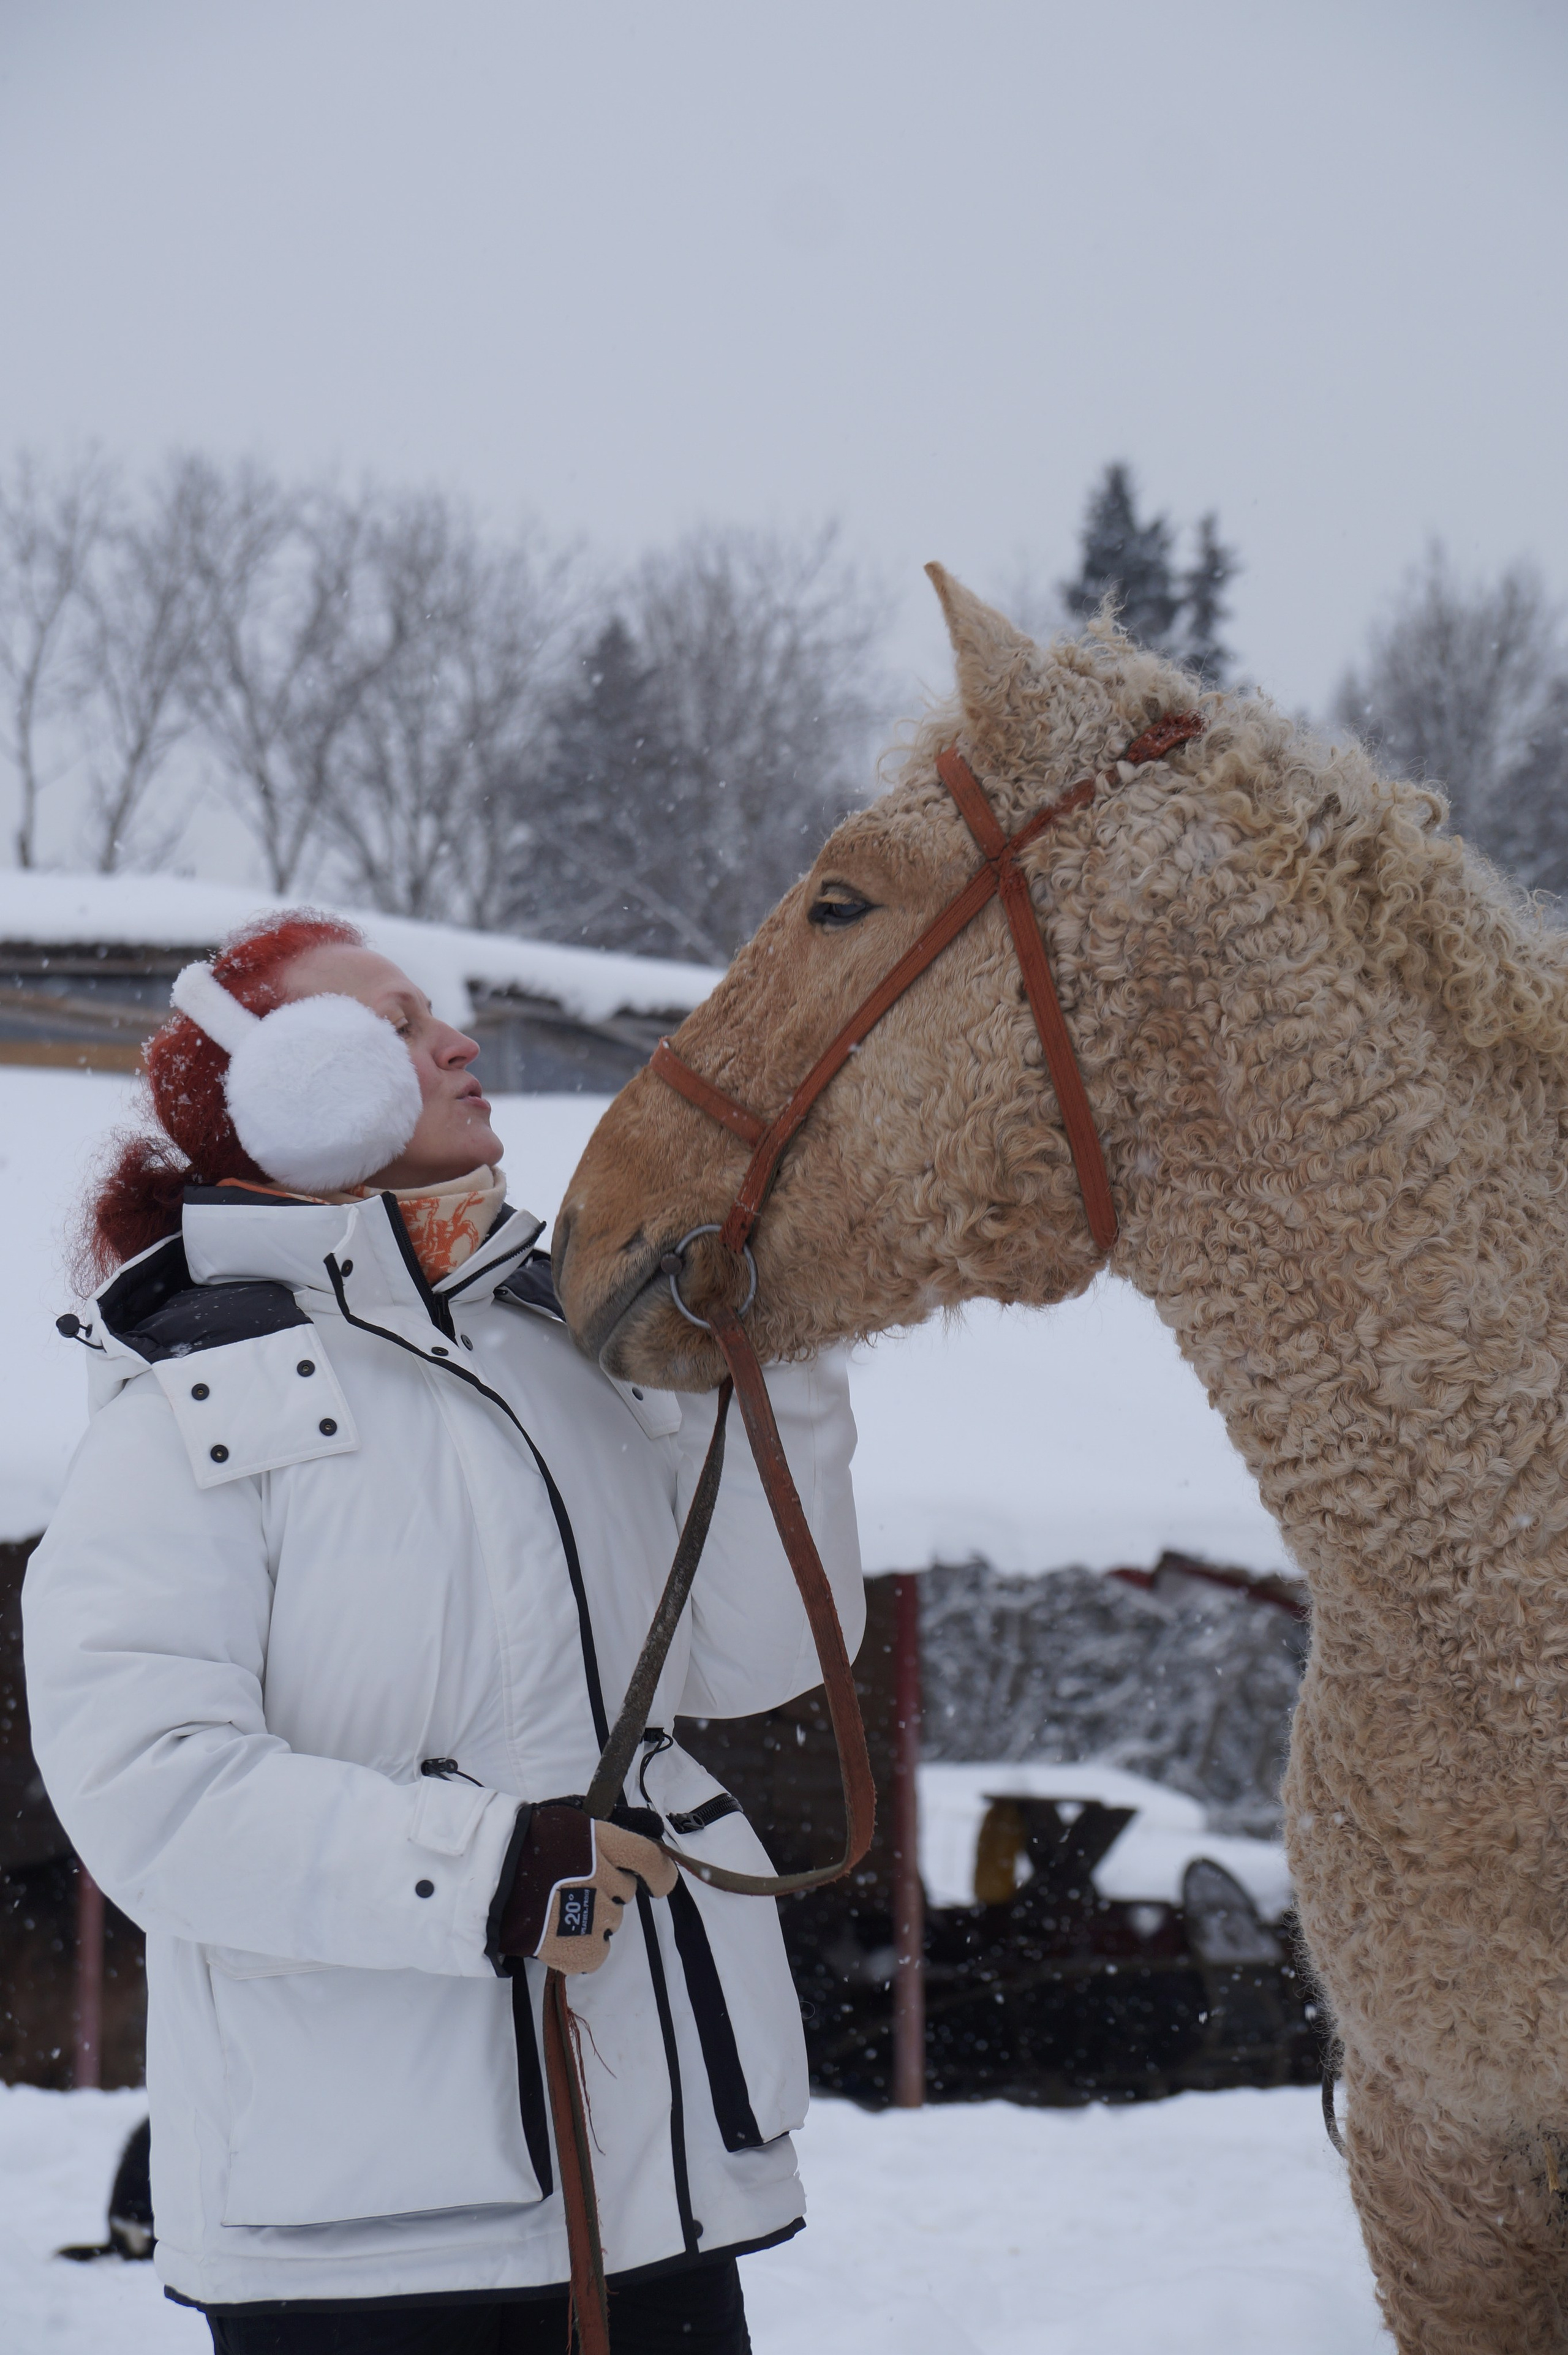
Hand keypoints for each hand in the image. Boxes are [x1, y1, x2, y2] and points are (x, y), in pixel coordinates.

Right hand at [496, 1805, 678, 1975]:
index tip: (659, 1884)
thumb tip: (621, 1852)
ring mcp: (593, 1913)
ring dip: (593, 1919)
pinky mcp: (578, 1947)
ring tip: (558, 1911)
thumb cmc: (521, 1847)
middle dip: (607, 1892)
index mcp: (601, 1841)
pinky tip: (560, 1937)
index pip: (648, 1858)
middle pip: (624, 1893)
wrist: (486, 1879)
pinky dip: (583, 1949)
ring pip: (610, 1922)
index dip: (660, 1873)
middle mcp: (603, 1876)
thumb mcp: (566, 1828)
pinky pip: (597, 1954)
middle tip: (573, 1889)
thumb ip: (597, 1840)